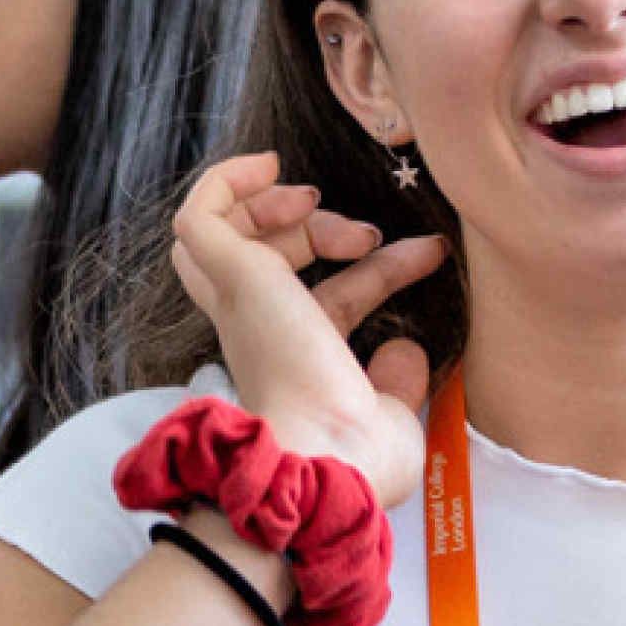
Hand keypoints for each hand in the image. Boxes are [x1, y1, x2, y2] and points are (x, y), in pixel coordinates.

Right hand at [168, 154, 450, 507]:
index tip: (426, 252)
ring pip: (218, 233)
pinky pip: (199, 214)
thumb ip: (398, 380)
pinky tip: (268, 166)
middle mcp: (256, 330)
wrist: (328, 460)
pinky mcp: (230, 276)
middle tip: (367, 235)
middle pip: (263, 257)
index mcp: (294, 362)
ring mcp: (238, 302)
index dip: (376, 270)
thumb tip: (406, 349)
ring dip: (270, 204)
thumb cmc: (357, 458)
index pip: (323, 298)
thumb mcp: (394, 413)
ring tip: (315, 199)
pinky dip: (225, 180)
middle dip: (319, 229)